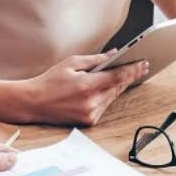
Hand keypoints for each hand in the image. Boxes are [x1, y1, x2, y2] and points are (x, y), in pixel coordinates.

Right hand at [22, 52, 149, 125]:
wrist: (32, 103)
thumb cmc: (49, 81)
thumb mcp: (71, 63)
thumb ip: (95, 59)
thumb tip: (114, 54)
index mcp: (87, 85)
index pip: (118, 76)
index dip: (133, 69)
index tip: (143, 63)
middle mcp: (91, 102)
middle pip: (118, 87)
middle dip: (130, 76)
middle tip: (142, 66)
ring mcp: (90, 113)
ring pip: (113, 97)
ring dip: (121, 86)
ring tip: (132, 74)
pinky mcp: (88, 121)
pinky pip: (105, 105)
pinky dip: (110, 95)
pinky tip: (115, 87)